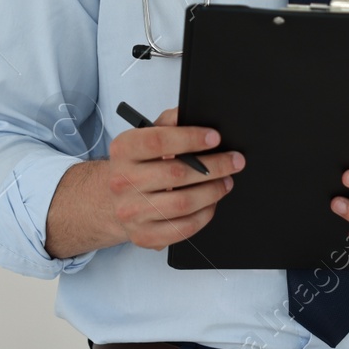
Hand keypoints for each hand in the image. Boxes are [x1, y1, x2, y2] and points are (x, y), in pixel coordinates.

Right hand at [103, 107, 243, 250]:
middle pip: (176, 173)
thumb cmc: (138, 164)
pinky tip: (212, 203)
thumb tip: (190, 112)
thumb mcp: (146, 136)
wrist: (113, 201)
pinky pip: (182, 229)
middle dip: (214, 166)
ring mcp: (131, 212)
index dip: (191, 138)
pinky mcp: (143, 236)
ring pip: (183, 203)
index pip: (158, 141)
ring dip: (213, 191)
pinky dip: (204, 215)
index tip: (215, 137)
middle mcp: (122, 181)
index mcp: (123, 150)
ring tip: (226, 181)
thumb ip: (168, 122)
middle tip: (234, 161)